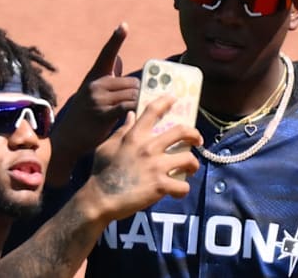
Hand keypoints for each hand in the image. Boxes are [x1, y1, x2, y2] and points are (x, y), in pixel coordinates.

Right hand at [47, 23, 140, 185]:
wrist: (68, 139)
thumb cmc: (84, 117)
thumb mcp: (93, 93)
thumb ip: (108, 77)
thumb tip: (119, 59)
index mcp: (95, 77)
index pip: (107, 54)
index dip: (116, 39)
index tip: (124, 25)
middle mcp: (96, 84)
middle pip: (133, 82)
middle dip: (139, 94)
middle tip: (140, 106)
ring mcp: (98, 98)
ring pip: (133, 94)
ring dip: (139, 104)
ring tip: (135, 114)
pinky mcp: (103, 113)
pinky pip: (128, 106)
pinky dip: (135, 110)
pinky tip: (134, 116)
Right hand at [86, 94, 202, 221]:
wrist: (100, 199)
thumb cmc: (101, 172)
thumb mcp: (107, 146)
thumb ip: (122, 130)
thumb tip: (132, 115)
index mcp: (135, 136)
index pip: (153, 111)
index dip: (166, 101)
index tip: (174, 98)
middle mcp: (148, 148)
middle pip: (182, 131)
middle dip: (194, 134)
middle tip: (197, 140)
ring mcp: (156, 167)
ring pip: (189, 159)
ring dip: (192, 164)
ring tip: (190, 168)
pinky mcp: (160, 186)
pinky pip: (183, 187)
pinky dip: (182, 190)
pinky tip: (178, 191)